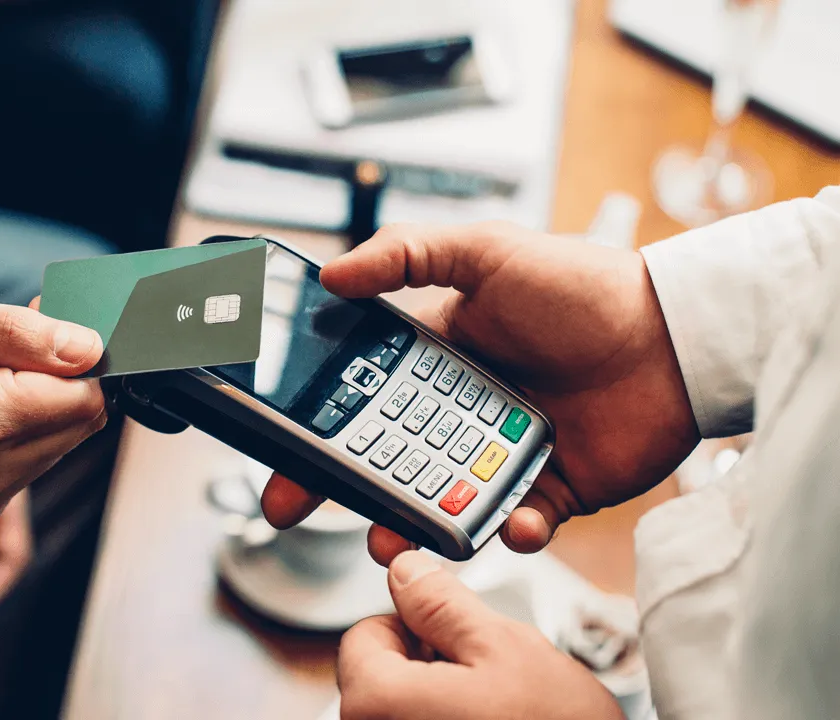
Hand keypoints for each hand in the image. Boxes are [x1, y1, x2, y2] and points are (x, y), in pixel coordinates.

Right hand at [0, 284, 105, 530]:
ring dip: (37, 404)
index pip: (86, 396)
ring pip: (61, 443)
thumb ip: (14, 331)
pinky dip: (17, 429)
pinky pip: (32, 462)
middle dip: (59, 378)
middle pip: (81, 422)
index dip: (74, 354)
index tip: (34, 330)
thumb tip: (87, 347)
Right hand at [262, 223, 698, 563]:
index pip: (359, 401)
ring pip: (440, 501)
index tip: (282, 462)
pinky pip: (518, 522)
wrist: (673, 334)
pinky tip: (517, 520)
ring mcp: (504, 451)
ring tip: (396, 540)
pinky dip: (513, 530)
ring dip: (411, 525)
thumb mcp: (486, 252)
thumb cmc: (582, 287)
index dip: (316, 433)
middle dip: (341, 491)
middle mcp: (461, 409)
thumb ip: (407, 254)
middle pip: (386, 460)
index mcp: (436, 359)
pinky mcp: (553, 487)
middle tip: (297, 515)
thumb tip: (332, 272)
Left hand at [338, 551, 623, 719]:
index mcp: (376, 701)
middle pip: (381, 676)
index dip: (413, 625)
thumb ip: (440, 603)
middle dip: (430, 665)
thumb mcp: (502, 648)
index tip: (454, 634)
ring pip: (407, 709)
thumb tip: (404, 570)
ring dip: (445, 700)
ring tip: (500, 712)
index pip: (365, 635)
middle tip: (487, 678)